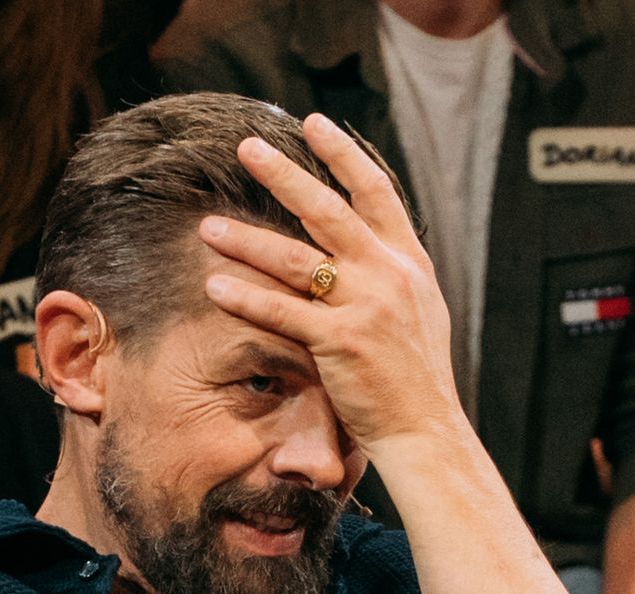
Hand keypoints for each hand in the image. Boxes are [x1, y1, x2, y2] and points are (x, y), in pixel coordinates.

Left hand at [197, 113, 461, 452]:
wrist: (426, 428)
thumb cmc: (417, 375)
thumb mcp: (419, 310)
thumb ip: (392, 271)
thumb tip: (365, 238)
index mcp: (409, 263)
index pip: (377, 192)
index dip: (344, 154)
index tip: (314, 124)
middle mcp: (389, 275)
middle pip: (329, 211)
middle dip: (285, 175)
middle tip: (248, 148)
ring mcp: (366, 307)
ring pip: (296, 260)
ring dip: (247, 240)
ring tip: (208, 227)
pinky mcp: (341, 342)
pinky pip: (283, 312)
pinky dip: (247, 298)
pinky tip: (216, 285)